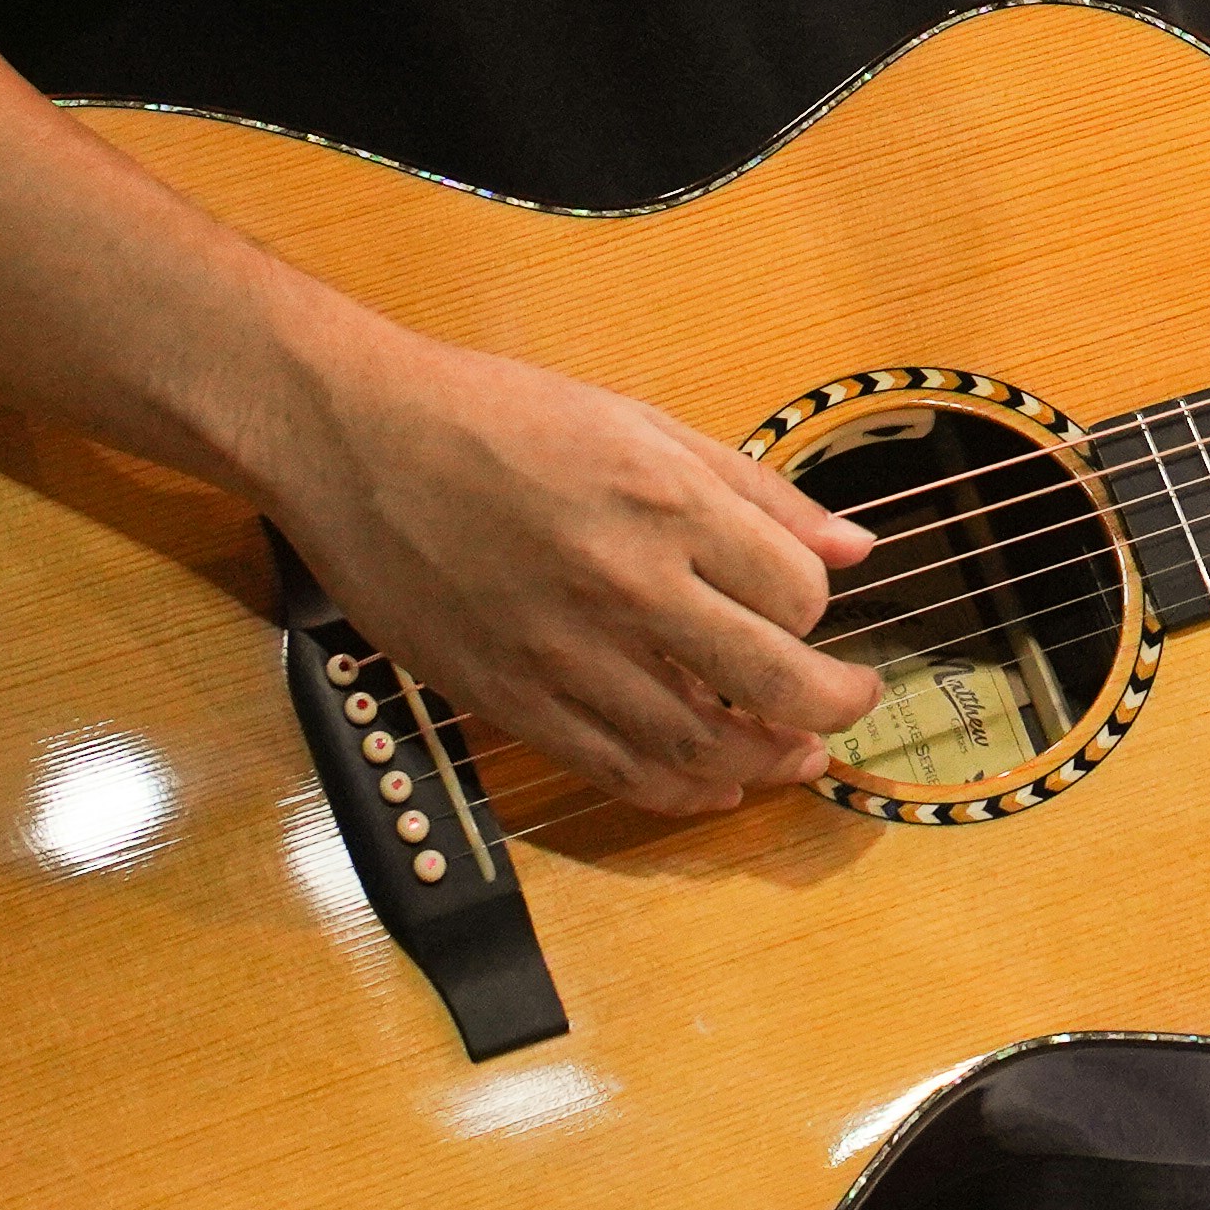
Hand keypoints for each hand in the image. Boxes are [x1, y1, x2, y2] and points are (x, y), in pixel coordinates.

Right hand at [252, 325, 884, 819]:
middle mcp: (626, 586)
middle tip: (850, 704)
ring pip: (703, 748)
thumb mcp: (640, 422)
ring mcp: (566, 654)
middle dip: (834, 707)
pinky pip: (618, 772)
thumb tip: (851, 544)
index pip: (799, 592)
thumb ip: (754, 489)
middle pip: (774, 683)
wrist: (358, 441)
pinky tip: (715, 783)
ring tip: (795, 754)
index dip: (819, 606)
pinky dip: (683, 792)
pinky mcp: (511, 700)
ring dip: (768, 763)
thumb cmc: (494, 417)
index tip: (807, 605)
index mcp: (666, 503)